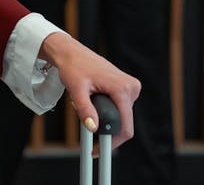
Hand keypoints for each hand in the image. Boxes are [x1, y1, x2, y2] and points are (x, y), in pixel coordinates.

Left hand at [39, 31, 140, 149]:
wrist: (72, 53)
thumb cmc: (73, 67)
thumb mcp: (76, 89)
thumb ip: (85, 109)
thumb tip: (93, 127)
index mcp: (122, 88)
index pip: (125, 127)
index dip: (113, 142)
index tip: (99, 150)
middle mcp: (131, 87)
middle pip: (123, 123)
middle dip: (105, 126)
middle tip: (85, 119)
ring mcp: (130, 87)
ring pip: (121, 116)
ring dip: (105, 117)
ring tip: (88, 101)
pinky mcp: (127, 87)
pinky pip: (120, 108)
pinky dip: (107, 109)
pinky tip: (94, 98)